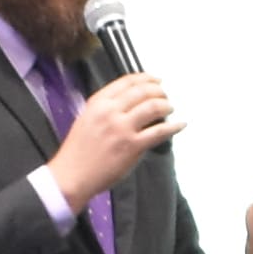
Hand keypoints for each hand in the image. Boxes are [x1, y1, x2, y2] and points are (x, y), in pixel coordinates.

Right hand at [43, 71, 172, 203]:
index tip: (155, 80)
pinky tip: (180, 125)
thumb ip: (106, 109)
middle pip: (143, 91)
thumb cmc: (78, 151)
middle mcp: (110, 111)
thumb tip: (130, 104)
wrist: (72, 175)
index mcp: (98, 102)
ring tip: (170, 108)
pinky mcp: (132, 146)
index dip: (146, 78)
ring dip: (166, 105)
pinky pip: (159, 132)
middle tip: (165, 95)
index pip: (127, 81)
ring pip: (153, 107)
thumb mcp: (86, 119)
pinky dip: (173, 127)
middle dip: (159, 91)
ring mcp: (122, 128)